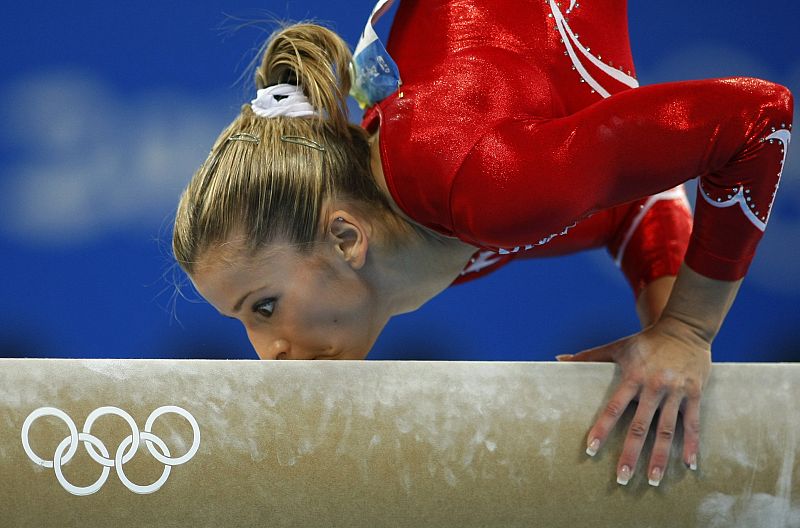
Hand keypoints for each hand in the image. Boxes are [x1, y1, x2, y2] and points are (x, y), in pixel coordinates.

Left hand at [559, 316, 710, 485]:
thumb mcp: (617, 346)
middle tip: (623, 478)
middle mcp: (653, 387)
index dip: (602, 429)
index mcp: (632, 377)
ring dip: (661, 457)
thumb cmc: (646, 340)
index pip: (613, 408)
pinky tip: (689, 465)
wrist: (684, 327)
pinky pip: (692, 424)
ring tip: (655, 480)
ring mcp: (675, 392)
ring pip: (667, 430)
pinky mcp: (694, 394)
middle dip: (631, 454)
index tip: (591, 449)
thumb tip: (559, 359)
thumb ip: (588, 356)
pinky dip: (692, 445)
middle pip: (640, 426)